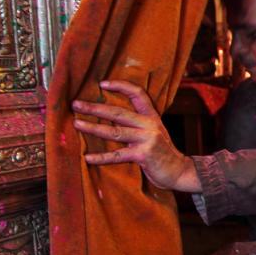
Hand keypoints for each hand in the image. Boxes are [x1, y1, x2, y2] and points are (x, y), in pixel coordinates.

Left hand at [72, 80, 200, 192]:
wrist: (179, 171)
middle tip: (76, 104)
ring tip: (77, 124)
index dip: (121, 86)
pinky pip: (118, 155)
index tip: (102, 84)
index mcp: (152, 117)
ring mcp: (147, 140)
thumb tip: (110, 117)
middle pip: (119, 113)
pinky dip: (102, 157)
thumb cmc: (162, 152)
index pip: (138, 94)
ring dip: (93, 128)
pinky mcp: (144, 155)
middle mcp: (150, 125)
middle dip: (95, 108)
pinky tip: (88, 158)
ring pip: (115, 132)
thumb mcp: (154, 132)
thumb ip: (137, 124)